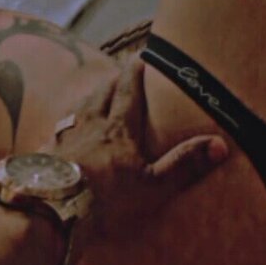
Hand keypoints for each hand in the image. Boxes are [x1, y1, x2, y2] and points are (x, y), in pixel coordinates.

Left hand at [42, 57, 228, 244]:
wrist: (52, 210)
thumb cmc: (105, 198)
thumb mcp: (153, 185)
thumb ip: (184, 164)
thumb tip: (221, 144)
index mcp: (119, 129)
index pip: (129, 91)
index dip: (136, 72)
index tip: (142, 55)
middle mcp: (90, 126)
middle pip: (101, 93)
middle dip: (112, 79)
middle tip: (119, 70)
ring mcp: (64, 140)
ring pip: (77, 109)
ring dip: (88, 98)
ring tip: (94, 95)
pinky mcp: (44, 157)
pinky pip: (54, 134)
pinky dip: (61, 128)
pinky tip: (58, 133)